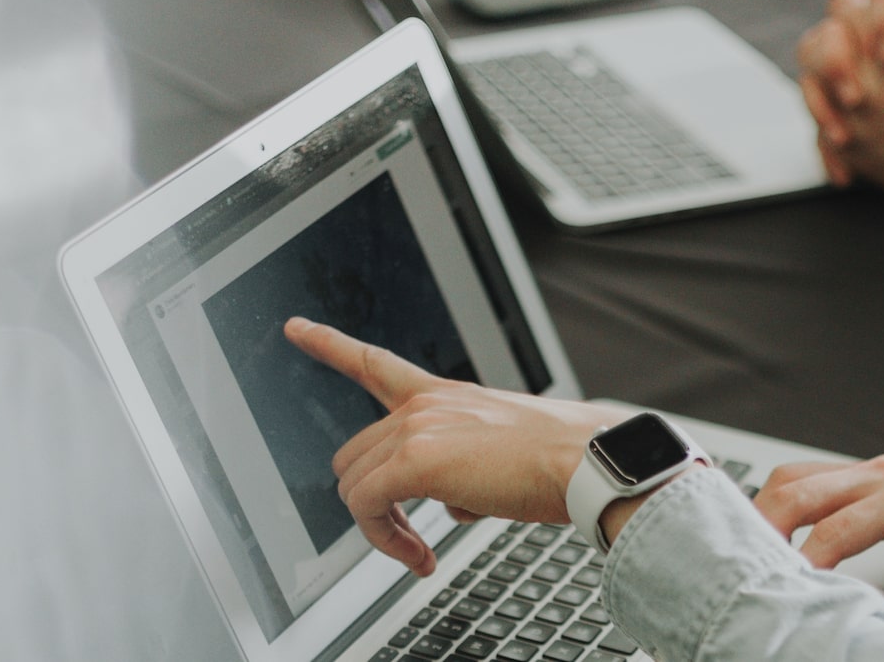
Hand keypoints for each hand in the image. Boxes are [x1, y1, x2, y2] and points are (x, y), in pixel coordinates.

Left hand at [284, 316, 632, 575]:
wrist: (587, 462)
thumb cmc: (562, 461)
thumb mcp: (504, 452)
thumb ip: (466, 468)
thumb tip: (453, 504)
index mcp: (447, 394)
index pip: (376, 363)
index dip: (330, 344)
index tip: (296, 327)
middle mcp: (426, 403)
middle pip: (355, 454)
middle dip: (373, 500)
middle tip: (410, 534)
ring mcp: (418, 426)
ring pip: (355, 485)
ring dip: (382, 527)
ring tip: (419, 551)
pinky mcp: (415, 460)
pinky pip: (366, 507)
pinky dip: (385, 539)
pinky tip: (419, 555)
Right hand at [753, 455, 883, 640]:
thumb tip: (868, 646)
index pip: (835, 528)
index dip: (804, 562)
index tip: (782, 590)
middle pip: (801, 488)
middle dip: (764, 525)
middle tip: (743, 564)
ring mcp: (873, 468)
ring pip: (797, 474)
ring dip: (768, 507)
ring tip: (751, 548)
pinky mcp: (867, 473)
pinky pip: (810, 475)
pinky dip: (784, 500)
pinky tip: (774, 530)